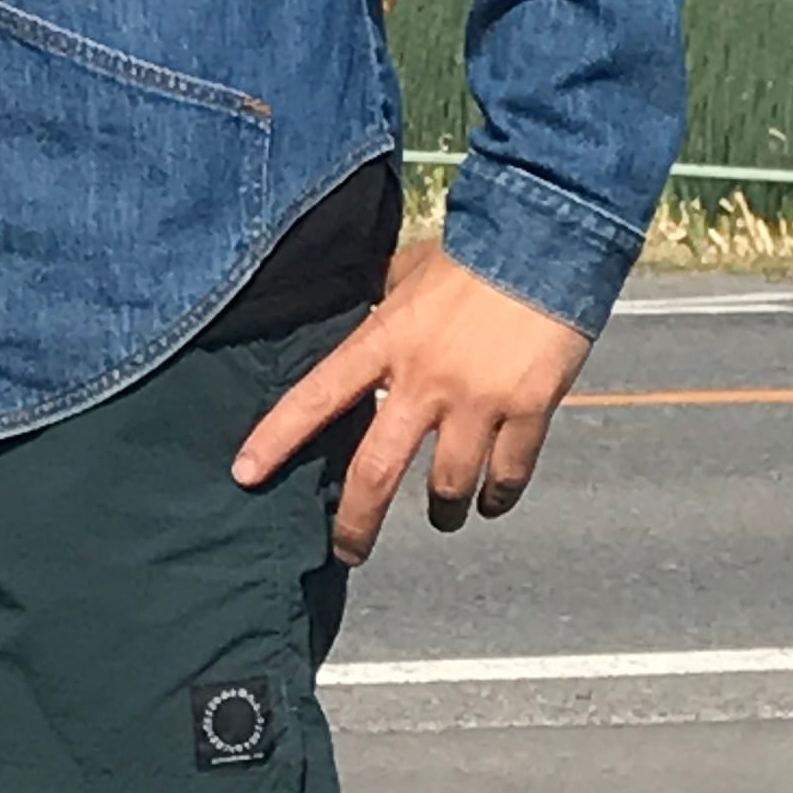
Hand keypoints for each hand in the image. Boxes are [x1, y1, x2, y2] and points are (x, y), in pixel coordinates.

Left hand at [229, 243, 591, 566]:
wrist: (547, 240)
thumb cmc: (473, 252)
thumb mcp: (410, 270)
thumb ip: (384, 302)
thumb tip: (364, 309)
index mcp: (386, 340)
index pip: (317, 395)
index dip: (277, 438)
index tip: (245, 473)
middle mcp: (424, 378)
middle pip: (377, 469)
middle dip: (356, 521)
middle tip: (347, 552)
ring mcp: (477, 399)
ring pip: (447, 485)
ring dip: (443, 512)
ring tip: (445, 517)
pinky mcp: (528, 409)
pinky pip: (508, 474)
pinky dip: (498, 496)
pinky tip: (492, 501)